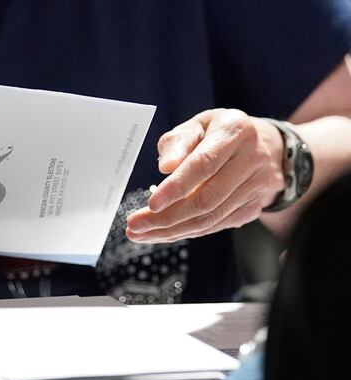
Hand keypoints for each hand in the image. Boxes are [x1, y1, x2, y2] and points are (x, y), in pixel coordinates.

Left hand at [126, 109, 283, 242]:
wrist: (264, 147)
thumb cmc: (218, 134)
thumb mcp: (196, 125)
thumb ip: (178, 143)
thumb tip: (166, 167)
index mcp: (235, 132)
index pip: (204, 165)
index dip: (176, 187)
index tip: (151, 204)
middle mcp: (251, 160)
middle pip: (207, 199)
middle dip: (166, 218)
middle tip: (135, 226)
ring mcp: (255, 188)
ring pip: (210, 219)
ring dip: (171, 231)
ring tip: (141, 233)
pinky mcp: (251, 209)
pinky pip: (214, 226)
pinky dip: (184, 232)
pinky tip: (161, 233)